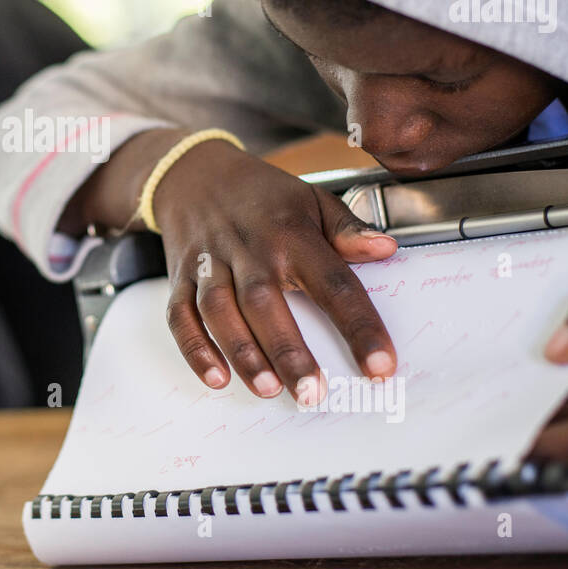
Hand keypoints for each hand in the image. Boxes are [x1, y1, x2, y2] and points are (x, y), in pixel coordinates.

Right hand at [150, 138, 397, 403]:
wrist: (194, 174)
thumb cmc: (263, 196)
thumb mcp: (312, 199)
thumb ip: (349, 229)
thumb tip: (387, 250)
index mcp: (290, 234)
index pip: (332, 282)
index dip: (359, 326)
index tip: (380, 366)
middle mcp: (248, 250)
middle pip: (266, 303)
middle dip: (289, 351)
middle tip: (312, 393)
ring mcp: (209, 264)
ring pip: (220, 312)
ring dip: (243, 353)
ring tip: (268, 390)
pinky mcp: (180, 278)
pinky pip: (180, 316)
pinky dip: (195, 348)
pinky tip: (217, 378)